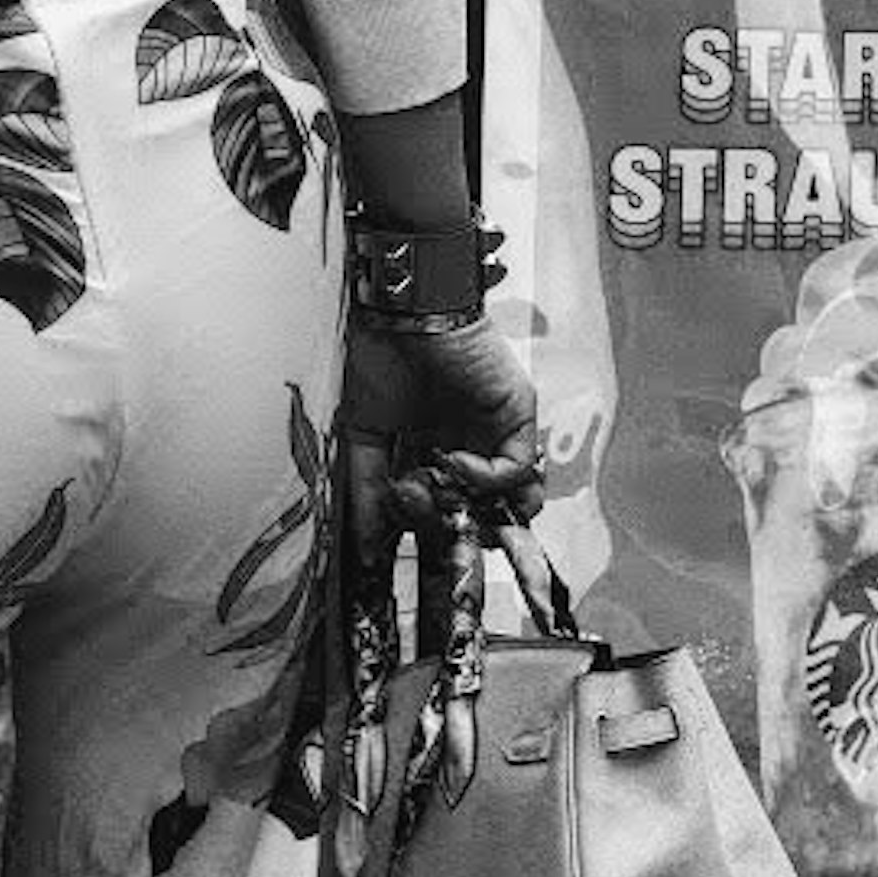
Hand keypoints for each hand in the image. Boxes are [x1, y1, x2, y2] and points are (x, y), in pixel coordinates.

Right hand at [343, 310, 544, 660]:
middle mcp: (469, 454)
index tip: (413, 566)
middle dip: (458, 539)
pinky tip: (451, 459)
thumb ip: (367, 496)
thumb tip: (365, 555)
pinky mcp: (518, 417)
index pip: (445, 522)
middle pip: (483, 522)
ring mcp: (496, 437)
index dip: (434, 546)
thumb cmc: (372, 361)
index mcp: (431, 460)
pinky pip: (517, 470)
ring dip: (479, 514)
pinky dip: (486, 476)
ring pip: (512, 506)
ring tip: (444, 498)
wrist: (396, 310)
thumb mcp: (359, 439)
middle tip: (430, 532)